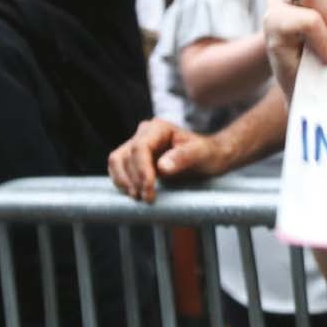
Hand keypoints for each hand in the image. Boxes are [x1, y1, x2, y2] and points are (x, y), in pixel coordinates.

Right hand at [108, 119, 232, 202]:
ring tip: (139, 197)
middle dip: (133, 179)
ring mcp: (137, 145)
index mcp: (158, 128)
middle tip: (146, 198)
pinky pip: (119, 169)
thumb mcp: (201, 154)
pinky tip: (134, 193)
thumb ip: (183, 157)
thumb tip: (162, 167)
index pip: (140, 147)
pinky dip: (122, 182)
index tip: (149, 189)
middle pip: (125, 156)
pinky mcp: (134, 158)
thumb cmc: (207, 154)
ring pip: (117, 162)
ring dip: (124, 181)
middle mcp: (144, 133)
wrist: (209, 158)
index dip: (141, 170)